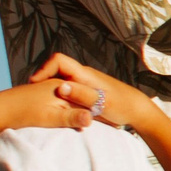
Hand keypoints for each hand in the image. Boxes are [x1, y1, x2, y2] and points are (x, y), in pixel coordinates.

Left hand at [0, 79, 100, 134]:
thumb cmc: (23, 113)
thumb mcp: (50, 117)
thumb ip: (72, 117)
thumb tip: (91, 119)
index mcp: (62, 85)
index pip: (88, 92)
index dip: (99, 104)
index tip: (106, 118)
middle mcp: (57, 85)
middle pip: (80, 95)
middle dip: (89, 107)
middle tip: (101, 122)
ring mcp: (48, 91)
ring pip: (69, 100)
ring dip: (76, 111)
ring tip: (82, 124)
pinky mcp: (41, 100)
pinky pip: (59, 105)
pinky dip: (64, 114)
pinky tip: (62, 125)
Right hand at [24, 53, 154, 131]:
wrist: (138, 109)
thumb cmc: (123, 106)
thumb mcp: (101, 103)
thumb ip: (81, 95)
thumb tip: (61, 87)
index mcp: (85, 74)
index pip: (58, 60)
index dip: (43, 69)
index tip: (34, 84)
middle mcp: (84, 75)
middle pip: (56, 70)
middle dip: (43, 81)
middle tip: (32, 94)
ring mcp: (85, 83)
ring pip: (62, 81)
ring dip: (51, 89)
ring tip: (40, 103)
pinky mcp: (87, 91)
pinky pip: (69, 90)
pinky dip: (60, 97)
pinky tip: (56, 109)